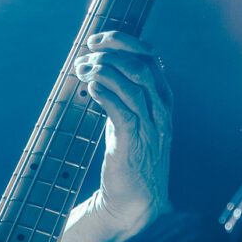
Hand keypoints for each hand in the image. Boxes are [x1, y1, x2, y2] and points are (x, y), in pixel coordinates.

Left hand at [72, 31, 171, 238]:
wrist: (135, 201)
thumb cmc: (129, 157)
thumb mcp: (129, 118)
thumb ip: (121, 93)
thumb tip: (96, 67)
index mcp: (161, 98)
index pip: (147, 55)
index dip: (121, 41)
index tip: (94, 40)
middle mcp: (160, 108)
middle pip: (141, 63)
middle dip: (108, 54)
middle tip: (81, 59)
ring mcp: (150, 125)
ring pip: (133, 83)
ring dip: (102, 71)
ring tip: (80, 73)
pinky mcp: (135, 143)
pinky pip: (123, 110)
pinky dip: (106, 94)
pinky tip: (90, 88)